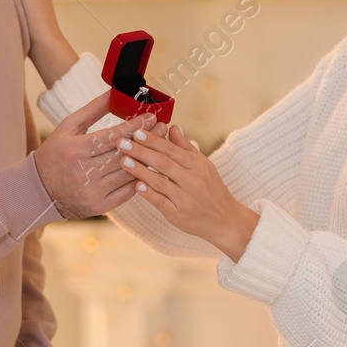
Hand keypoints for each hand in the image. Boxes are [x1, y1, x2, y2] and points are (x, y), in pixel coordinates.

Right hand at [34, 92, 158, 219]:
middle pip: (123, 154)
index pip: (111, 136)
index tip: (151, 117)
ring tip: (161, 146)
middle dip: (147, 139)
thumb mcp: (68, 127)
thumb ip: (92, 110)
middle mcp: (83, 172)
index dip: (134, 126)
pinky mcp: (99, 206)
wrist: (40, 190)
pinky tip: (150, 168)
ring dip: (148, 159)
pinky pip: (127, 192)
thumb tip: (114, 92)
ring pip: (128, 173)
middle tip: (163, 128)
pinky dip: (140, 179)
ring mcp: (92, 192)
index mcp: (75, 150)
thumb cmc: (55, 153)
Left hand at [114, 123, 260, 259]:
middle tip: (121, 143)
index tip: (135, 132)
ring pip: (160, 182)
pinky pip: (161, 203)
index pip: (171, 149)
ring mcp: (185, 199)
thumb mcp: (203, 165)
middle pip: (163, 163)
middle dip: (141, 152)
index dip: (152, 140)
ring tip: (123, 161)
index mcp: (198, 165)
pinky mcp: (178, 215)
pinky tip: (135, 185)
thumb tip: (172, 127)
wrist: (225, 220)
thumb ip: (185, 147)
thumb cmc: (211, 189)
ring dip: (140, 171)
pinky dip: (148, 194)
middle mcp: (192, 180)